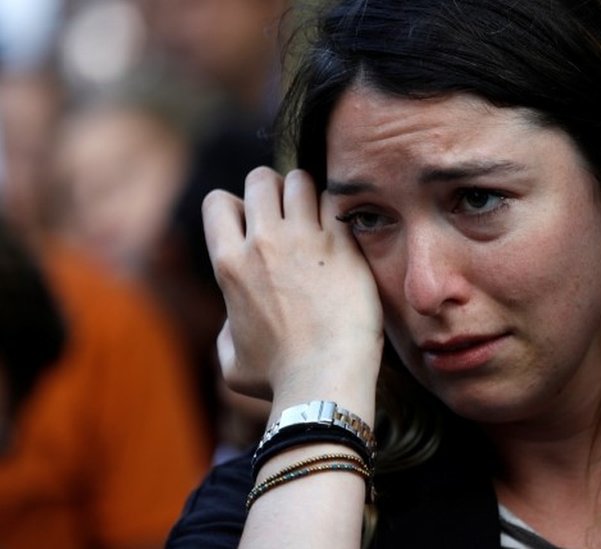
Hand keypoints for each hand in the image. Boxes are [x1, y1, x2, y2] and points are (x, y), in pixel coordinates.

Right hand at [203, 168, 383, 405]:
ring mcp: (303, 240)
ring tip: (319, 216)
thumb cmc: (278, 378)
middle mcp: (262, 243)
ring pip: (299, 180)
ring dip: (308, 192)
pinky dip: (339, 210)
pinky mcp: (341, 245)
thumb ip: (228, 331)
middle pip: (260, 179)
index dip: (236, 208)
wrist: (323, 379)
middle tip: (291, 214)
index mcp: (229, 264)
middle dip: (273, 188)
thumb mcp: (232, 361)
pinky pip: (336, 201)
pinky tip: (345, 231)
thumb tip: (233, 322)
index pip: (218, 201)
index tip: (253, 226)